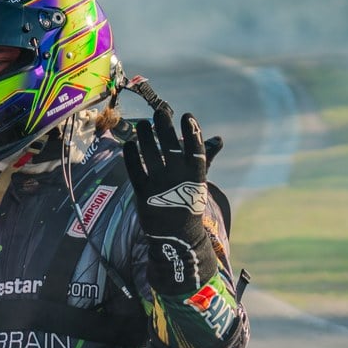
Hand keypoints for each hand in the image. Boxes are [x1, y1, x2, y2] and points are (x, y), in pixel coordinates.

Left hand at [123, 108, 219, 291]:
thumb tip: (218, 139)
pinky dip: (130, 155)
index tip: (187, 115)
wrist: (177, 237)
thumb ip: (205, 158)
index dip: (192, 131)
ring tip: (142, 124)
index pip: (195, 148)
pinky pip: (134, 169)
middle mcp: (177, 178)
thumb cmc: (189, 204)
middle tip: (160, 110)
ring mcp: (159, 185)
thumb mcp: (199, 182)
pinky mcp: (143, 193)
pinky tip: (129, 143)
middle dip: (164, 125)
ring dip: (144, 135)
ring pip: (148, 153)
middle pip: (169, 145)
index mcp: (195, 175)